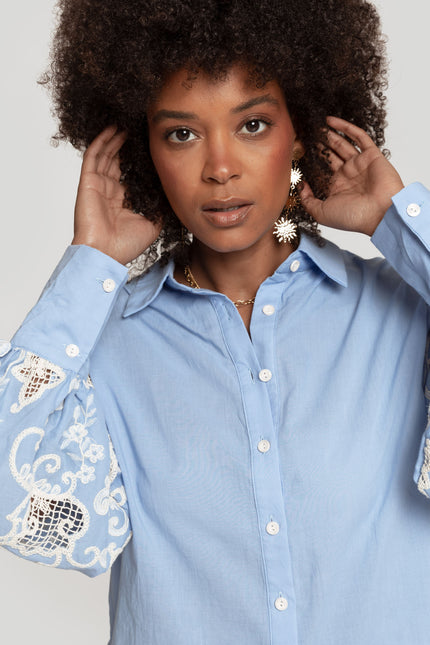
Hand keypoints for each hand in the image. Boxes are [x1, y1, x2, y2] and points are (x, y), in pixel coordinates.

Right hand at [72, 126, 161, 263]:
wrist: (105, 254)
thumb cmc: (126, 245)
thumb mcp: (153, 224)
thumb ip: (161, 206)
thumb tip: (176, 192)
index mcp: (125, 199)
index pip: (133, 172)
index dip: (141, 158)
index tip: (153, 143)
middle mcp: (111, 189)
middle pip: (119, 159)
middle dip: (128, 143)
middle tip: (140, 126)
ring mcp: (98, 184)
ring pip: (107, 154)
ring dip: (116, 138)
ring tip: (126, 122)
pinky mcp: (88, 182)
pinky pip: (94, 156)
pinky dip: (101, 141)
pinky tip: (111, 129)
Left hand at [299, 116, 403, 236]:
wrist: (380, 214)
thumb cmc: (353, 217)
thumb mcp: (321, 213)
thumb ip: (307, 200)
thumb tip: (299, 185)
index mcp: (336, 188)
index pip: (320, 170)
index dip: (309, 161)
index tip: (296, 151)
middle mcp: (347, 175)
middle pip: (329, 155)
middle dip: (317, 144)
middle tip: (304, 133)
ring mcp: (359, 164)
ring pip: (341, 144)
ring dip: (328, 134)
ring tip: (314, 125)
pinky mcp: (371, 155)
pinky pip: (359, 137)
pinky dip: (345, 127)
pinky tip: (330, 120)